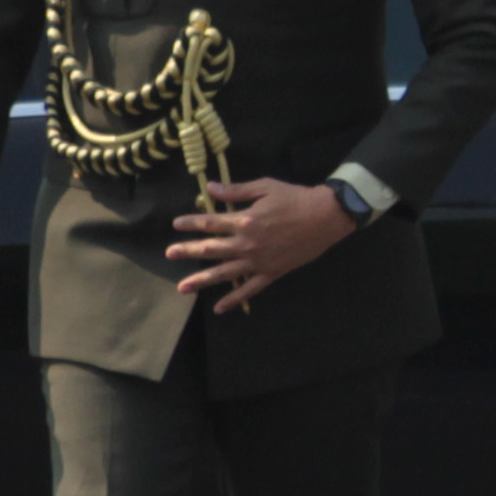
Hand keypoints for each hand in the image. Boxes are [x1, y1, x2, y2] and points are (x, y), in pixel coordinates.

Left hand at [167, 178, 354, 311]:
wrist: (325, 217)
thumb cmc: (295, 198)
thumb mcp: (265, 187)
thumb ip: (236, 190)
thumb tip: (209, 187)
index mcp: (245, 221)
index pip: (211, 223)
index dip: (192, 223)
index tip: (176, 224)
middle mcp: (247, 244)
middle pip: (211, 249)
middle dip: (189, 251)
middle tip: (170, 254)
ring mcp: (258, 261)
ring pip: (224, 273)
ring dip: (202, 280)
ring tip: (183, 287)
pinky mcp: (271, 273)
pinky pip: (250, 290)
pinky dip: (234, 300)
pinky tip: (219, 308)